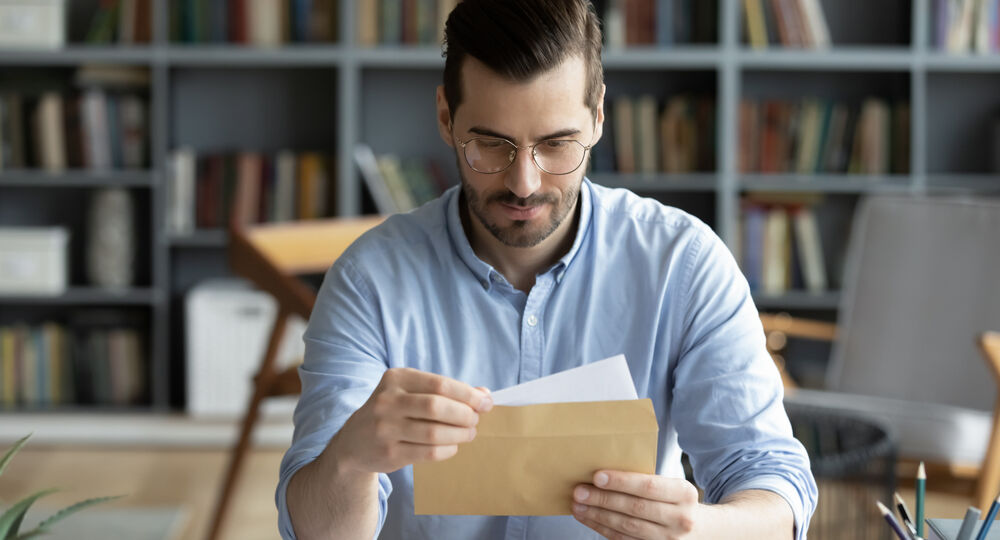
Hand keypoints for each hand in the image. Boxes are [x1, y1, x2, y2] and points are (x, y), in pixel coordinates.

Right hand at [328, 368, 492, 473]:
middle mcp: (387, 401)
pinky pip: (428, 452)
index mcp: (396, 378)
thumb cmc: (394, 412)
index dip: (468, 394)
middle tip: (476, 420)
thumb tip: (484, 394)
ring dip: (459, 434)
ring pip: (434, 432)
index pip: (440, 384)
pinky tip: (452, 446)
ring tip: (469, 433)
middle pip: (437, 407)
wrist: (354, 442)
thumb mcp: (412, 393)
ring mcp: (385, 428)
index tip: (486, 402)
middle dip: (465, 414)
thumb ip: (446, 391)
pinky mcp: (389, 453)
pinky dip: (447, 449)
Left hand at [572, 470, 699, 539]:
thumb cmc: (679, 502)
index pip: (649, 486)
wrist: (706, 531)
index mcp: (684, 493)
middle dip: (603, 499)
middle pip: (635, 508)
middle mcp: (680, 518)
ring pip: (627, 527)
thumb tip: (604, 474)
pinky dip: (604, 529)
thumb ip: (648, 482)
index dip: (622, 482)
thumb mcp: (674, 487)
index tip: (597, 476)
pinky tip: (590, 518)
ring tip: (578, 505)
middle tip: (579, 491)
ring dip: (598, 516)